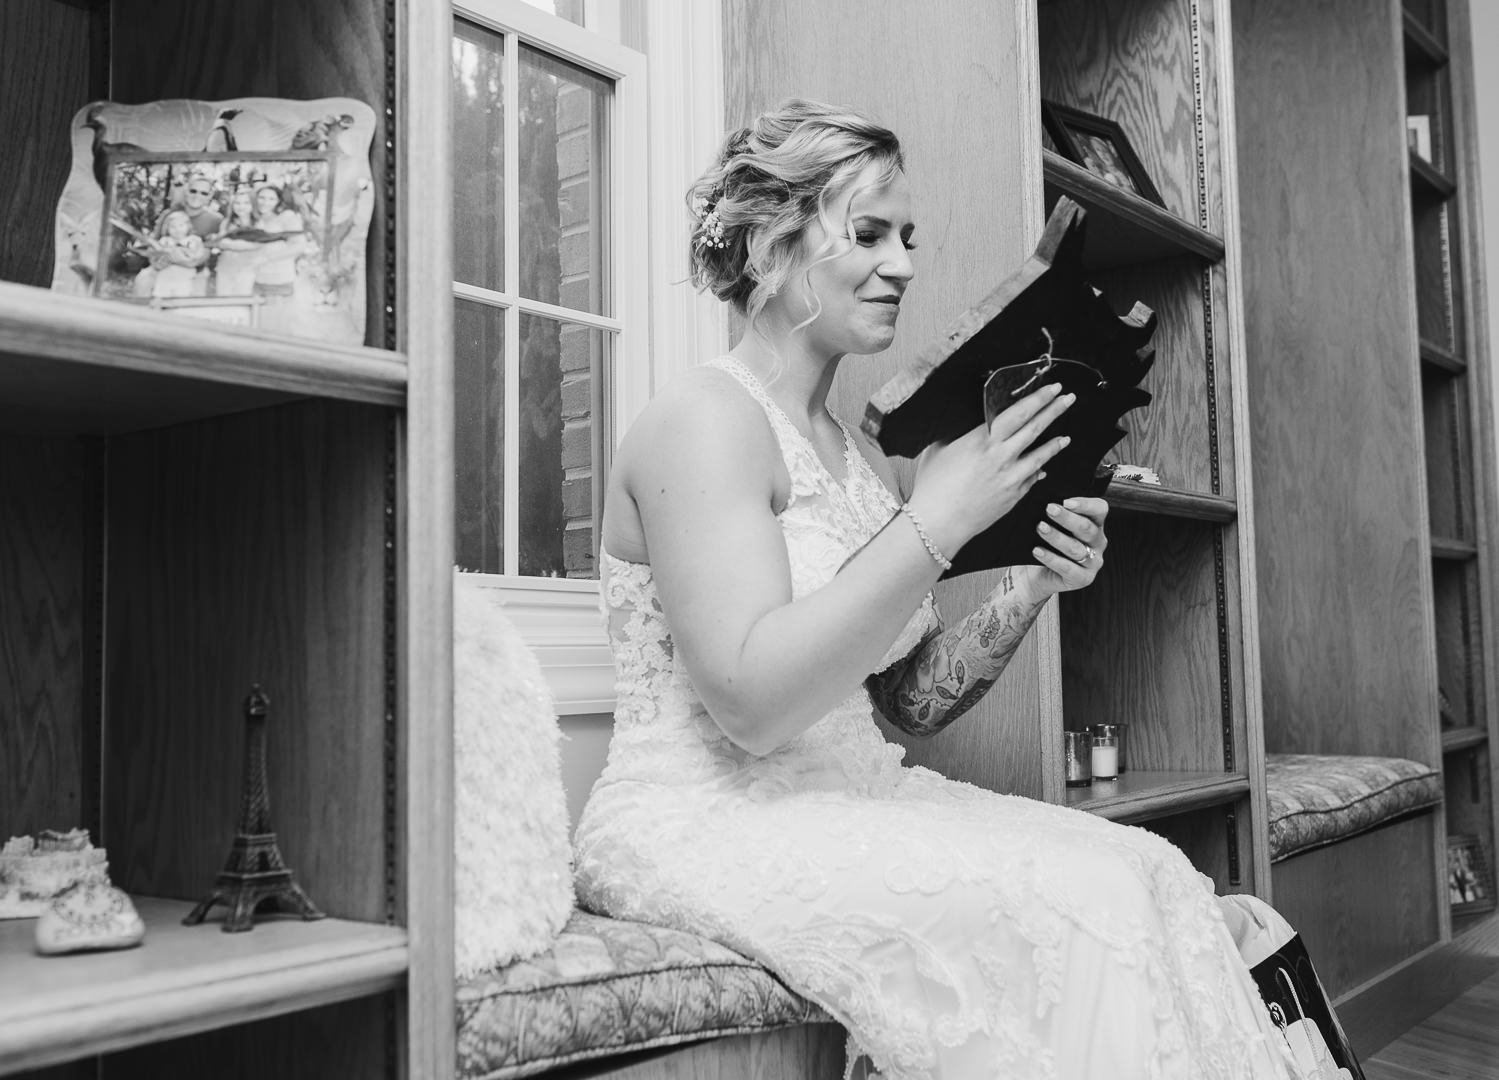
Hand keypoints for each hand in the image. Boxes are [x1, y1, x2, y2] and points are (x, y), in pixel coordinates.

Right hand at [907, 383, 1074, 554]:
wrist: (938, 523)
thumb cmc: (932, 487)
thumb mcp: (938, 451)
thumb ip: (957, 437)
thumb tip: (967, 432)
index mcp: (982, 440)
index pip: (1017, 412)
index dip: (1037, 398)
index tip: (1051, 388)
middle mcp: (1001, 456)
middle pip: (1035, 427)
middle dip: (1054, 409)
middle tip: (1068, 398)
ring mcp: (1010, 477)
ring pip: (1041, 454)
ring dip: (1055, 443)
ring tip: (1066, 436)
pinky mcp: (1013, 496)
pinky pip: (1032, 479)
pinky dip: (1038, 470)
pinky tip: (1043, 467)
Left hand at [1023, 496, 1107, 596]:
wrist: (1035, 574)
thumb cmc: (1045, 543)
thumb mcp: (1052, 525)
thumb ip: (1055, 512)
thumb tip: (1045, 499)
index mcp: (1095, 523)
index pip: (1099, 509)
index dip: (1085, 504)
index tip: (1065, 501)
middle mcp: (1098, 542)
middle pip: (1086, 528)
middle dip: (1067, 518)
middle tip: (1049, 509)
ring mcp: (1093, 562)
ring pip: (1076, 548)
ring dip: (1057, 537)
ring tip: (1040, 528)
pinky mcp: (1083, 579)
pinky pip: (1068, 568)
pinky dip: (1051, 558)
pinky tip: (1037, 551)